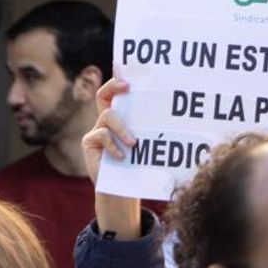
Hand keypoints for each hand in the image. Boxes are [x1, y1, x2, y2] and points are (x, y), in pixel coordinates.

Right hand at [81, 77, 142, 238]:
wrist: (123, 188)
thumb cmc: (139, 164)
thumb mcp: (147, 145)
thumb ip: (151, 131)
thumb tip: (178, 120)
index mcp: (120, 118)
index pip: (115, 94)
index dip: (118, 82)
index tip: (130, 79)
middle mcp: (105, 121)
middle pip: (102, 95)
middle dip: (113, 87)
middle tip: (127, 87)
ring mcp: (95, 131)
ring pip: (108, 117)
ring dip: (123, 129)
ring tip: (134, 144)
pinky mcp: (89, 143)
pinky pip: (102, 136)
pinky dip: (114, 146)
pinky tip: (122, 157)